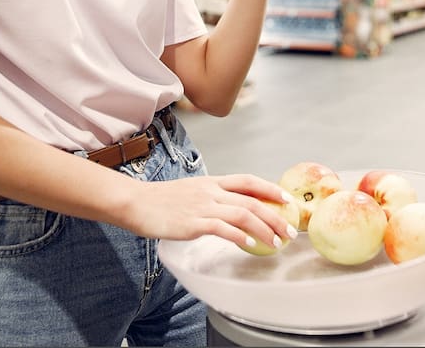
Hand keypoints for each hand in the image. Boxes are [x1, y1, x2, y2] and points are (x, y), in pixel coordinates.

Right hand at [122, 173, 296, 248]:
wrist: (135, 202)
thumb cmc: (160, 200)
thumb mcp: (191, 191)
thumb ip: (210, 197)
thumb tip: (229, 209)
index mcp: (211, 182)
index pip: (248, 181)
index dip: (270, 189)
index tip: (287, 200)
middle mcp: (211, 191)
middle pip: (252, 200)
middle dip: (275, 216)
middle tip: (290, 231)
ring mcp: (202, 206)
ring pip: (243, 214)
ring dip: (264, 229)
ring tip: (276, 242)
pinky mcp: (192, 223)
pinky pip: (221, 229)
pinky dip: (238, 236)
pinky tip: (248, 244)